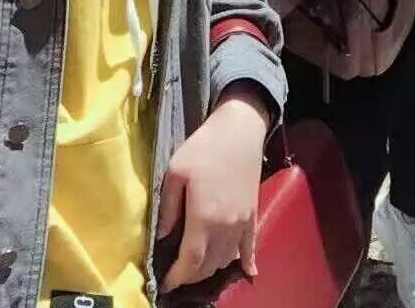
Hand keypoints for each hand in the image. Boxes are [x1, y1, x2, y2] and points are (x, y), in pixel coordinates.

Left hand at [157, 84, 268, 289]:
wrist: (239, 130)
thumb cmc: (203, 148)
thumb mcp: (175, 172)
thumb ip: (168, 209)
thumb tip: (162, 237)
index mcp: (204, 217)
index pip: (190, 261)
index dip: (177, 277)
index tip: (165, 283)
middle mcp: (226, 227)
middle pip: (208, 266)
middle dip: (191, 275)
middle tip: (176, 273)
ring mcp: (243, 223)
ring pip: (226, 260)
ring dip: (210, 268)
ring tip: (196, 267)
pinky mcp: (253, 215)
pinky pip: (250, 247)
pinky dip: (246, 263)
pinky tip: (247, 273)